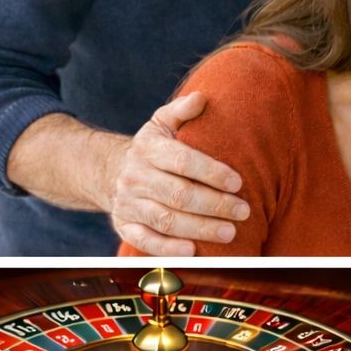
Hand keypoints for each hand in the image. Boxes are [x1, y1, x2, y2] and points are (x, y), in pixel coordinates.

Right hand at [106, 92, 248, 255]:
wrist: (107, 171)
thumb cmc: (151, 147)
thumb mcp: (161, 123)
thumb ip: (181, 111)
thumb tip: (202, 98)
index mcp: (149, 150)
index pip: (183, 161)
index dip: (211, 172)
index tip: (238, 182)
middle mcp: (136, 177)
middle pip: (178, 194)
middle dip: (214, 205)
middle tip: (244, 211)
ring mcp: (128, 204)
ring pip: (166, 220)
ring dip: (200, 228)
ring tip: (230, 233)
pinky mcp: (123, 226)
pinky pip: (144, 241)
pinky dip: (168, 249)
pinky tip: (193, 251)